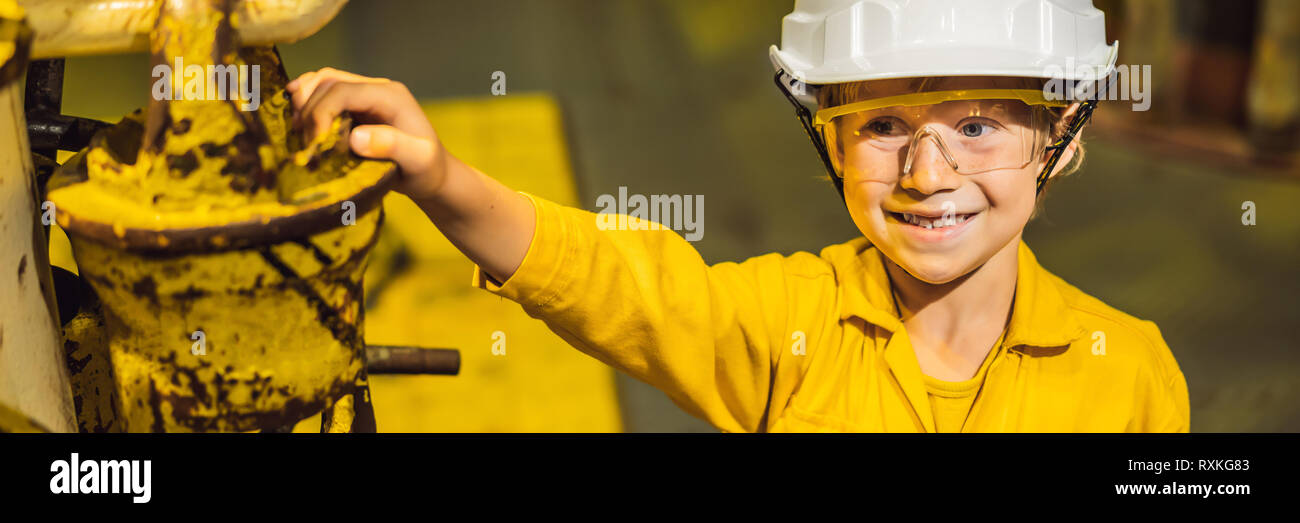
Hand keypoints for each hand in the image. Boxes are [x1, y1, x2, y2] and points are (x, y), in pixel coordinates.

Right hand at [287, 67, 447, 199]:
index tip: (315, 143)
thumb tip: (355, 138)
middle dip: (309, 109)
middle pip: (328, 83)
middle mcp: (376, 89)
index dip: (321, 111)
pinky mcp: (355, 108)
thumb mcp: (418, 161)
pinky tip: (297, 123)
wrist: (431, 176)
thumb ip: (392, 146)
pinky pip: (324, 97)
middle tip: (305, 143)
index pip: (343, 90)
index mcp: (390, 96)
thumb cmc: (427, 170)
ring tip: (296, 130)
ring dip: (304, 103)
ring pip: (322, 85)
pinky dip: (307, 106)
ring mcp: (364, 96)